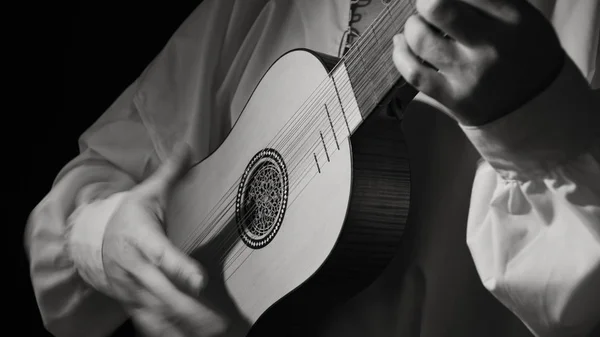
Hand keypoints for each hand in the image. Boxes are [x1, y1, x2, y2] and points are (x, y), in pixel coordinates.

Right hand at [102, 144, 226, 336]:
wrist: (94, 238)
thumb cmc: (130, 214)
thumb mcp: (147, 192)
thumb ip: (171, 173)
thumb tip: (187, 146)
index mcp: (140, 237)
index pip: (161, 254)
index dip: (179, 268)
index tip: (199, 281)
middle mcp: (135, 266)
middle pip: (162, 292)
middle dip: (189, 309)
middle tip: (219, 321)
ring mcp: (132, 288)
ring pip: (157, 312)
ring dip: (184, 326)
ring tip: (213, 332)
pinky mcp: (131, 301)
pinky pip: (149, 322)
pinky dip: (168, 334)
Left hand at [392, 0, 564, 125]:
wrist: (537, 108)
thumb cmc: (524, 54)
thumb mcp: (523, 18)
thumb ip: (489, 0)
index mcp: (514, 18)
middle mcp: (492, 45)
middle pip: (438, 7)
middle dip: (425, 0)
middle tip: (427, 5)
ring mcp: (470, 74)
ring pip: (420, 39)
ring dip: (412, 26)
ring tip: (418, 25)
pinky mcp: (453, 98)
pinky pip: (413, 72)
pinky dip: (400, 53)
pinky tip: (402, 44)